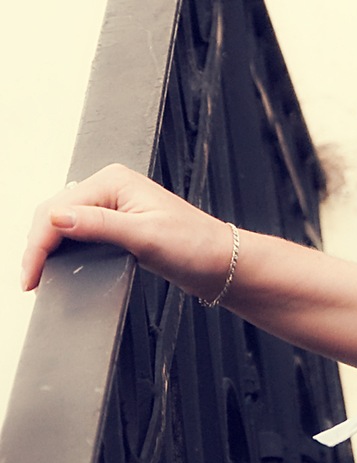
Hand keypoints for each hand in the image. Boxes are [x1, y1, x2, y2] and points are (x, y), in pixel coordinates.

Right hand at [22, 164, 233, 301]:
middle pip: (54, 213)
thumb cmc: (194, 245)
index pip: (58, 209)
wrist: (219, 262)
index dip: (38, 243)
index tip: (30, 275)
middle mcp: (110, 187)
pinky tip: (57, 265)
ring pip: (62, 223)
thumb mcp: (144, 237)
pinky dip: (62, 248)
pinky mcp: (116, 223)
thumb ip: (99, 226)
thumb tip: (57, 218)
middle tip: (29, 281)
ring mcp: (112, 205)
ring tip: (37, 275)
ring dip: (46, 247)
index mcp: (114, 181)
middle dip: (37, 246)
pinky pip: (77, 232)